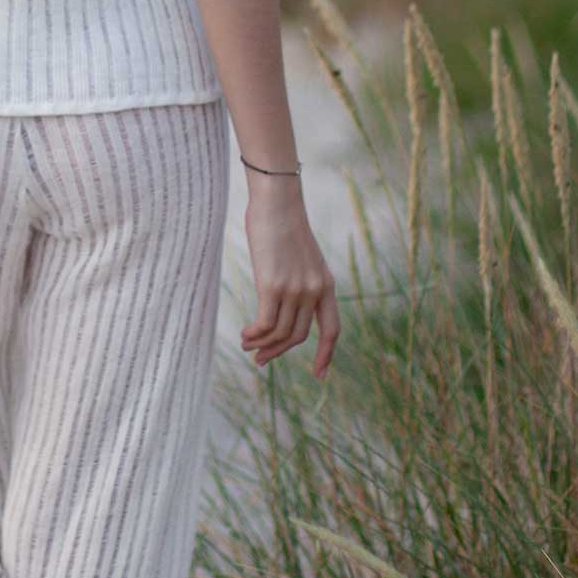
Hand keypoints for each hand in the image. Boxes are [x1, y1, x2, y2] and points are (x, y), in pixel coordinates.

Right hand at [240, 175, 339, 375]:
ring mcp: (295, 289)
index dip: (326, 354)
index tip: (319, 375)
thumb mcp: (300, 258)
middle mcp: (314, 290)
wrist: (277, 202)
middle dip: (278, 352)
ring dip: (261, 345)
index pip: (332, 329)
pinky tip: (245, 334)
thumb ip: (299, 281)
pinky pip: (265, 324)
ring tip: (247, 345)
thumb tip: (282, 304)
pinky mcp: (273, 286)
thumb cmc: (282, 225)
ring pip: (279, 333)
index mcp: (326, 285)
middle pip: (297, 336)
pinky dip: (254, 334)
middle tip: (260, 360)